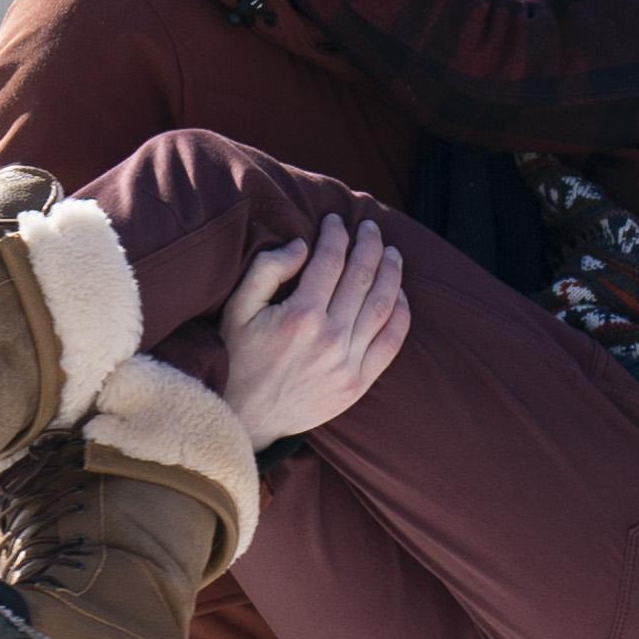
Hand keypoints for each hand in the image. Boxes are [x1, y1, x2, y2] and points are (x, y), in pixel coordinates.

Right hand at [213, 217, 407, 442]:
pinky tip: (399, 293)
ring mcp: (348, 363)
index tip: (336, 220)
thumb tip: (302, 245)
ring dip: (392, 272)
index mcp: (301, 316)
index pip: (331, 260)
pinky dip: (401, 314)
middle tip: (370, 228)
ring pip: (384, 305)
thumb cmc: (237, 358)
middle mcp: (330, 338)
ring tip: (391, 253)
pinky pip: (391, 342)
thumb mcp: (237, 310)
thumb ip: (267, 270)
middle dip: (369, 244)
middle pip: (363, 276)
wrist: (245, 419)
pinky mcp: (358, 383)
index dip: (336, 234)